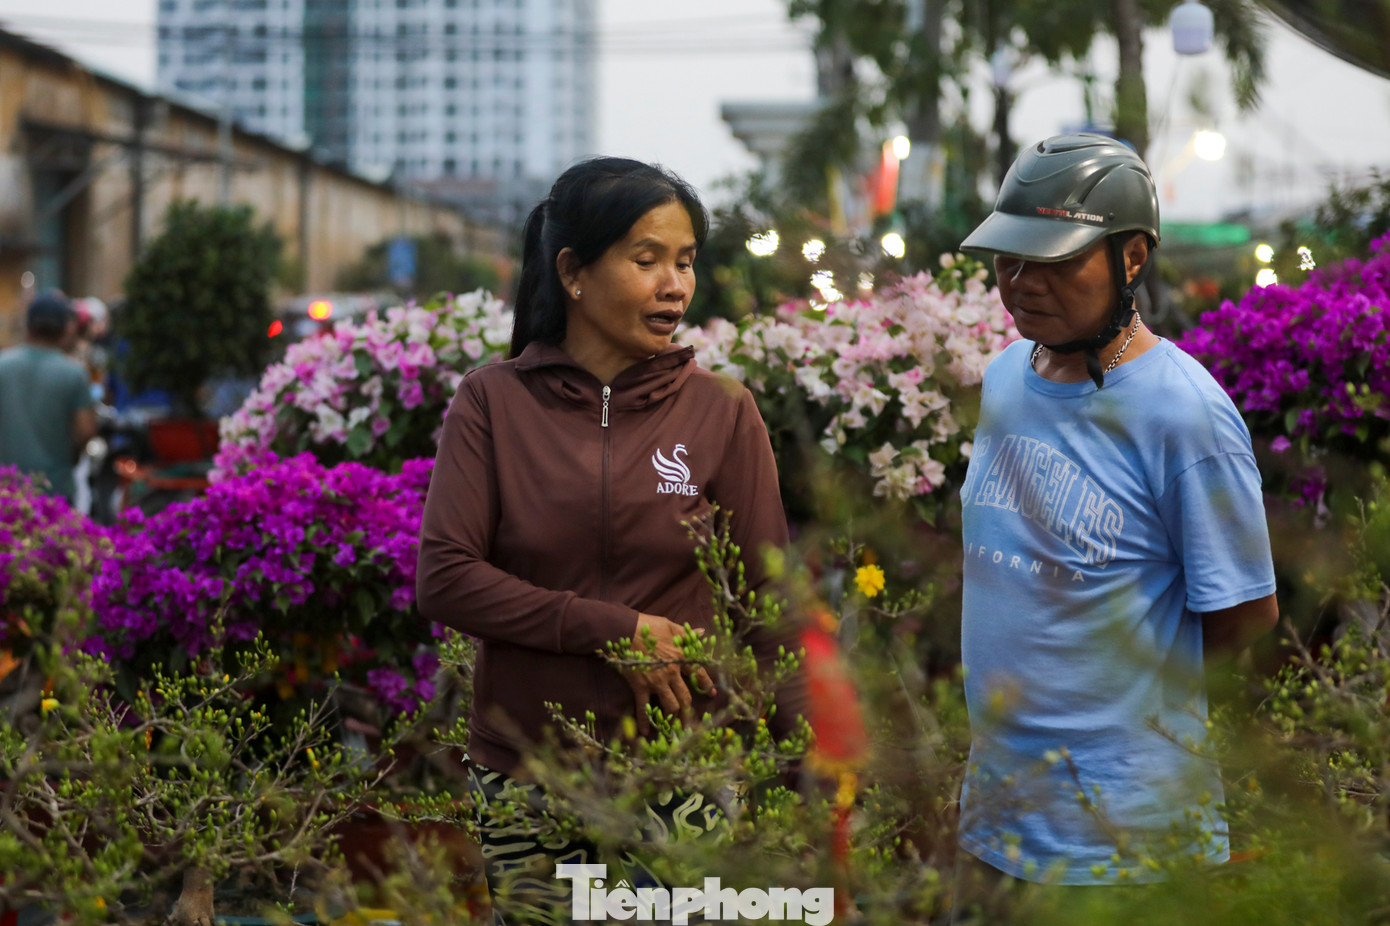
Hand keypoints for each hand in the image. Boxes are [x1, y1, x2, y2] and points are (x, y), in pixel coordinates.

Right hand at [621, 613, 715, 733]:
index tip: (711, 693)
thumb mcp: (671, 625)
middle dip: (689, 711)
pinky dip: (644, 721)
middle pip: (686, 697)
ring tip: (673, 728)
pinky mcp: (640, 687)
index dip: (706, 684)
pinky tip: (644, 732)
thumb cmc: (647, 626)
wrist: (624, 630)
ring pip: (670, 706)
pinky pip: (643, 707)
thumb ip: (687, 633)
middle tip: (691, 722)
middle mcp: (672, 673)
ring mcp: (657, 682)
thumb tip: (703, 632)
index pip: (699, 674)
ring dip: (672, 718)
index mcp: (681, 657)